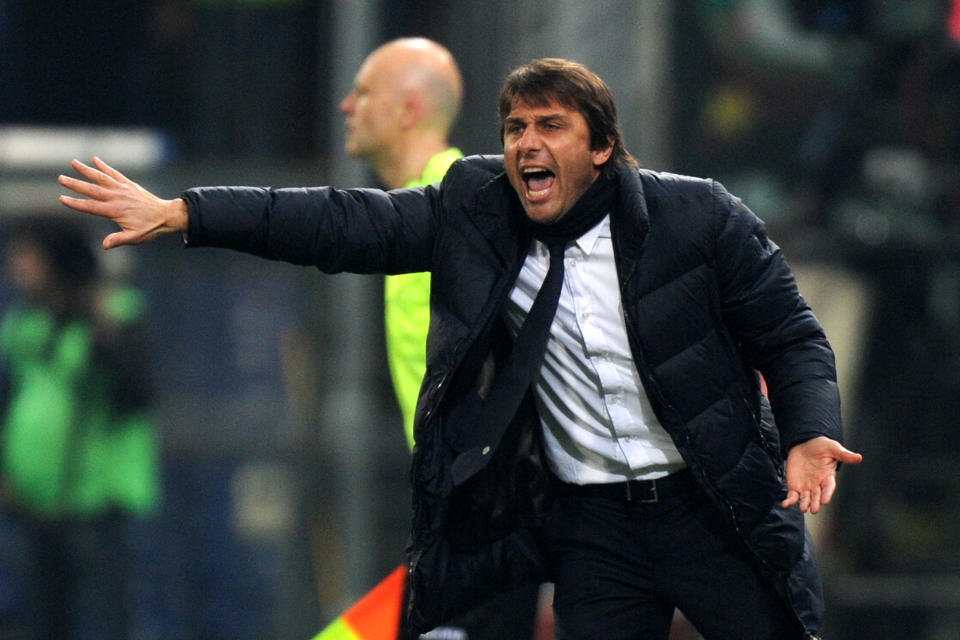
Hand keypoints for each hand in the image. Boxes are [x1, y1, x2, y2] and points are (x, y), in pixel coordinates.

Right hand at [58, 157, 188, 248]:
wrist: (167, 215)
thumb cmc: (151, 228)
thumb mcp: (135, 237)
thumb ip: (118, 240)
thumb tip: (105, 245)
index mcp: (115, 211)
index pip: (90, 206)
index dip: (75, 203)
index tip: (62, 198)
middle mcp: (117, 197)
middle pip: (92, 189)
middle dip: (76, 184)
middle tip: (61, 178)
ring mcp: (123, 189)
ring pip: (102, 177)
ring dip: (87, 170)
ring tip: (74, 163)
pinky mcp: (129, 185)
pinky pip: (114, 173)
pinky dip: (104, 166)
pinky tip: (95, 160)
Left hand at [782, 436, 861, 513]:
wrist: (804, 443)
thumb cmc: (821, 446)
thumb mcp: (833, 448)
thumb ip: (844, 455)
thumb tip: (859, 458)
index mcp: (828, 477)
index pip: (829, 487)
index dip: (827, 494)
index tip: (825, 501)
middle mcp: (818, 485)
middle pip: (818, 495)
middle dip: (816, 502)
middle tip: (814, 509)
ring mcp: (806, 487)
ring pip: (806, 498)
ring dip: (804, 504)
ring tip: (803, 509)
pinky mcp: (795, 486)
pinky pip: (792, 496)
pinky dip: (789, 501)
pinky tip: (785, 504)